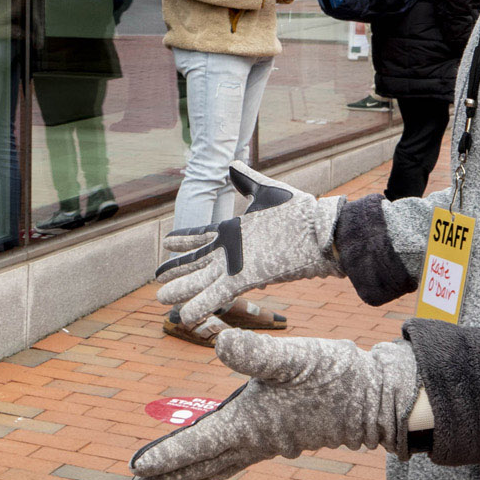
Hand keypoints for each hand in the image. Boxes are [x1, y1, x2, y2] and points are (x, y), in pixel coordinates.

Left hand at [126, 333, 418, 479]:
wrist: (380, 398)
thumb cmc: (337, 376)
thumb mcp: (294, 358)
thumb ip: (256, 354)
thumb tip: (219, 342)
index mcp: (252, 424)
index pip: (200, 443)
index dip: (167, 455)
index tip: (135, 469)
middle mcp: (256, 440)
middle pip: (201, 467)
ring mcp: (270, 442)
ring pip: (217, 465)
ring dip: (185, 474)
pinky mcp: (282, 436)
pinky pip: (235, 456)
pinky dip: (213, 462)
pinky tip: (210, 456)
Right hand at [156, 171, 341, 337]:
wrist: (321, 233)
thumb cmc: (299, 213)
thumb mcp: (268, 192)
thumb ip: (247, 180)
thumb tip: (231, 164)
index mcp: (234, 231)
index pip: (202, 237)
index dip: (183, 240)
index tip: (166, 241)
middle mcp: (233, 251)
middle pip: (197, 263)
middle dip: (176, 271)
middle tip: (157, 279)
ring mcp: (238, 265)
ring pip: (202, 281)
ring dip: (182, 291)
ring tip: (161, 299)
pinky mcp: (246, 277)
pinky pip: (217, 294)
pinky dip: (200, 304)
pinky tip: (186, 315)